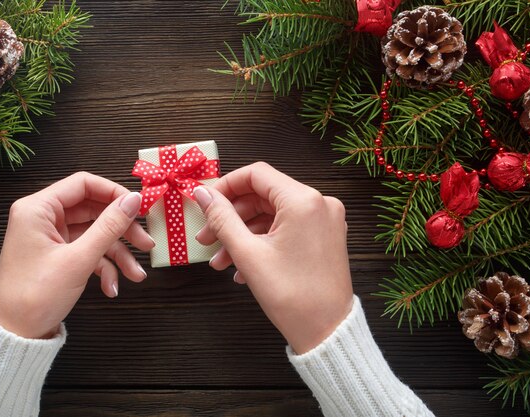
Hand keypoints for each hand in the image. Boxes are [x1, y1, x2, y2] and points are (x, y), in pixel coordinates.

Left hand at [0, 172, 153, 338]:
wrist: (13, 335)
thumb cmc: (36, 295)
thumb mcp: (79, 259)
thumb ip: (109, 226)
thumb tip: (134, 199)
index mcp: (38, 209)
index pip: (83, 184)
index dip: (114, 192)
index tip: (140, 207)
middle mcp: (44, 218)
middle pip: (94, 211)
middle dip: (122, 230)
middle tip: (147, 245)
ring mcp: (52, 238)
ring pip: (95, 234)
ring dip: (118, 255)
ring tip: (136, 275)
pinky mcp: (58, 256)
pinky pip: (88, 252)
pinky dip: (103, 268)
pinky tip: (111, 288)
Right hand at [194, 163, 352, 353]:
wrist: (327, 332)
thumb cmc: (291, 295)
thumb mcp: (248, 254)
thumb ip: (222, 218)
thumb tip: (202, 193)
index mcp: (303, 200)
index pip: (256, 174)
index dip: (225, 186)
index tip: (204, 202)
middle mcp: (319, 203)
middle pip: (263, 196)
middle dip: (230, 217)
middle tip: (205, 238)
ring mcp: (325, 221)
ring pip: (272, 216)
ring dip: (243, 235)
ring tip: (219, 261)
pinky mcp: (325, 237)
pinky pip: (287, 229)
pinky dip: (263, 243)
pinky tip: (241, 268)